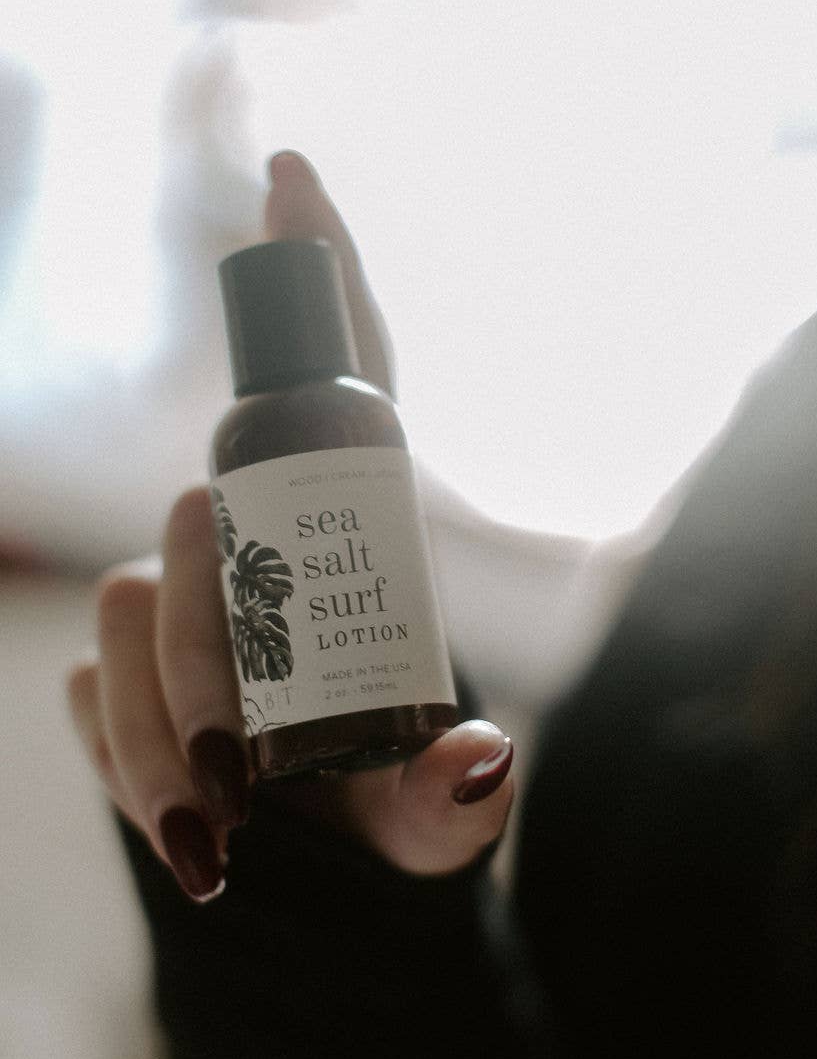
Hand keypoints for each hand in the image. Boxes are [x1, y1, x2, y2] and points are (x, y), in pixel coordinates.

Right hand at [66, 152, 513, 900]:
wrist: (293, 878)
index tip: (294, 179)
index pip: (339, 378)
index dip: (319, 278)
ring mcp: (174, 588)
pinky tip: (183, 820)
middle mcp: (256, 540)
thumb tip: (481, 764)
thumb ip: (460, 804)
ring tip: (223, 824)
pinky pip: (93, 680)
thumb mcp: (434, 823)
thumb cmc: (380, 814)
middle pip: (211, 515)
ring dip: (170, 726)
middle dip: (214, 648)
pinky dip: (131, 760)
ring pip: (137, 598)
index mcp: (353, 538)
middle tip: (243, 776)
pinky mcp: (113, 653)